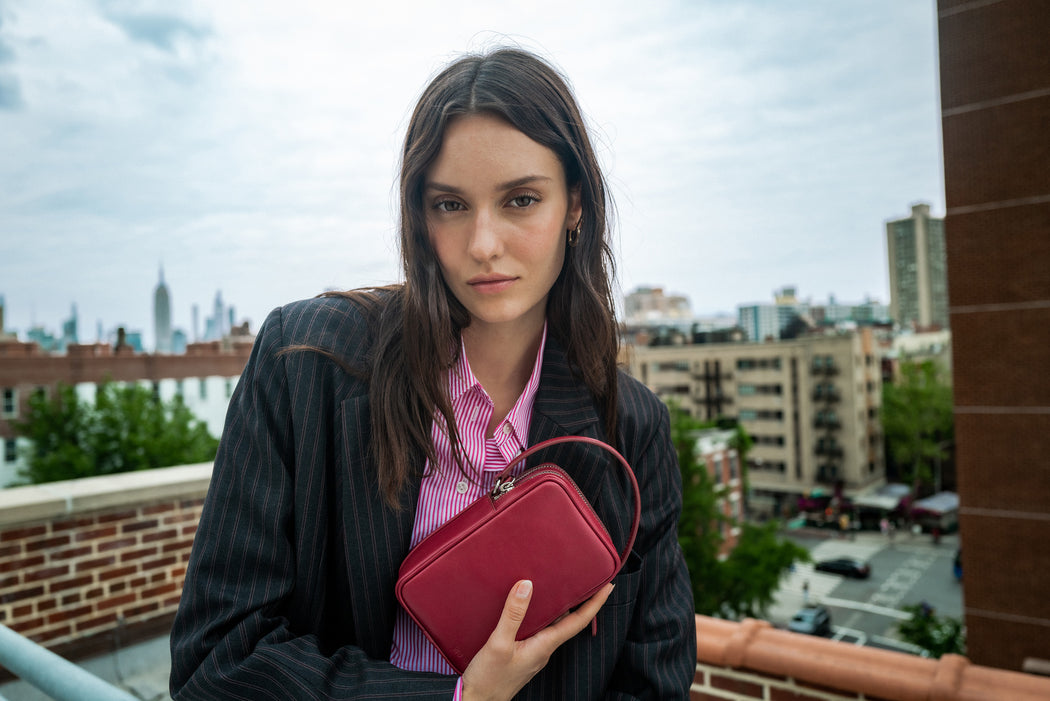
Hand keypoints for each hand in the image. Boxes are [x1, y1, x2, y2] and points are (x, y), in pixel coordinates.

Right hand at [461, 579, 613, 700]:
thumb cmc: (489, 679)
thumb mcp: (499, 644)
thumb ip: (513, 614)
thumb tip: (527, 585)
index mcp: (544, 645)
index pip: (578, 621)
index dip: (594, 604)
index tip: (608, 587)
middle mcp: (544, 649)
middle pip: (569, 621)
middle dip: (581, 601)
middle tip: (589, 579)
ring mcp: (534, 652)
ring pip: (554, 625)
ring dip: (562, 606)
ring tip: (564, 586)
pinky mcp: (523, 653)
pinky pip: (540, 629)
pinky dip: (545, 614)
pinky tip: (535, 606)